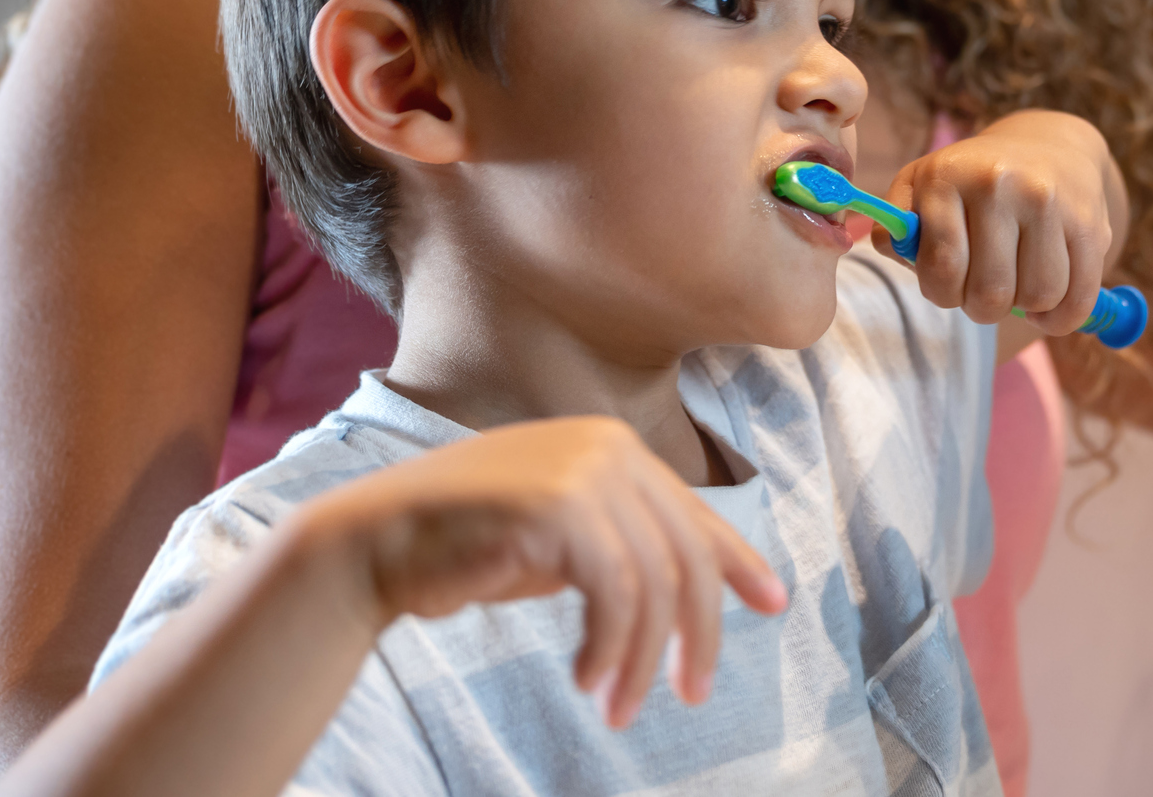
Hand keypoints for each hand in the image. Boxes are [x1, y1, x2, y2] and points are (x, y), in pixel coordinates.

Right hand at [301, 417, 786, 728]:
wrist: (380, 541)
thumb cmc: (469, 546)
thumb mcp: (564, 546)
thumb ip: (622, 547)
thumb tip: (694, 589)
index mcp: (613, 446)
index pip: (692, 510)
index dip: (737, 560)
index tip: (773, 603)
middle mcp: (607, 445)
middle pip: (686, 552)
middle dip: (697, 631)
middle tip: (690, 693)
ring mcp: (583, 468)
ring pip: (655, 582)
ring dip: (641, 659)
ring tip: (619, 707)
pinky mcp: (558, 503)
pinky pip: (615, 593)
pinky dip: (610, 647)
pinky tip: (588, 680)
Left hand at [881, 110, 1127, 333]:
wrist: (1047, 146)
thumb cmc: (970, 181)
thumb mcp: (921, 186)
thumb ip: (895, 226)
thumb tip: (898, 254)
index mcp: (947, 177)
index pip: (941, 269)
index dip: (942, 293)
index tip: (948, 286)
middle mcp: (999, 183)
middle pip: (990, 293)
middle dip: (981, 306)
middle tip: (982, 289)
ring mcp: (1048, 202)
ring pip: (1037, 297)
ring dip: (1024, 309)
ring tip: (1015, 285)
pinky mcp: (1091, 223)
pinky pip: (1078, 300)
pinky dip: (1060, 318)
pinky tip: (1047, 302)